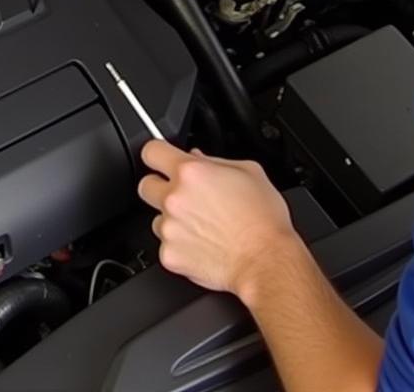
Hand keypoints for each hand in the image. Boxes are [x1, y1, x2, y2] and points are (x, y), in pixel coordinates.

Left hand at [138, 141, 296, 300]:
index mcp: (191, 172)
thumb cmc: (263, 221)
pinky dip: (179, 245)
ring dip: (171, 219)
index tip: (162, 160)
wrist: (267, 262)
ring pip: (156, 217)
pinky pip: (165, 244)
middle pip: (145, 185)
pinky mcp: (169, 254)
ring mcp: (169, 228)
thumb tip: (196, 157)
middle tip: (183, 196)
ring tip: (200, 226)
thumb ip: (215, 160)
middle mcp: (175, 198)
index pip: (151, 151)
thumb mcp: (249, 172)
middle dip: (160, 188)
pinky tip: (201, 245)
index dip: (158, 155)